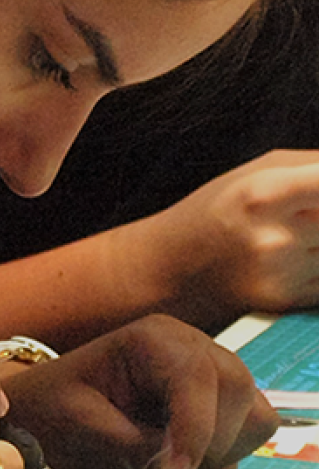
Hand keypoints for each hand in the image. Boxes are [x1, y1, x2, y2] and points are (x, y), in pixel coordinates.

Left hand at [2, 315, 277, 468]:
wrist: (44, 410)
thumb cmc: (52, 408)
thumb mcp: (80, 423)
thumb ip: (132, 442)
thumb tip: (179, 467)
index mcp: (154, 338)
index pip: (198, 377)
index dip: (194, 431)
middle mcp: (190, 346)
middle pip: (237, 391)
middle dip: (209, 443)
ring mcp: (208, 373)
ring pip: (253, 416)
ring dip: (218, 453)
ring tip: (166, 466)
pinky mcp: (214, 404)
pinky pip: (246, 435)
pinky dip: (220, 460)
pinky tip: (177, 462)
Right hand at [124, 149, 318, 321]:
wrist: (166, 270)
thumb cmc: (212, 213)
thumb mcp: (258, 172)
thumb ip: (318, 165)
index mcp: (267, 193)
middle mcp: (276, 237)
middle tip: (311, 218)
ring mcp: (281, 275)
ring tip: (303, 233)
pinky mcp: (284, 303)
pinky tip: (297, 257)